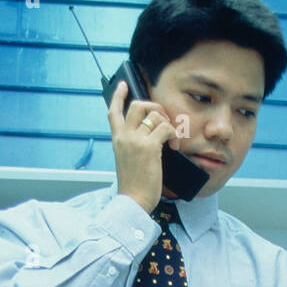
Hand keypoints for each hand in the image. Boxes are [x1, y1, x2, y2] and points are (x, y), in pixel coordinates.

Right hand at [107, 79, 180, 213]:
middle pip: (138, 105)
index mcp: (117, 139)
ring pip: (154, 113)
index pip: (113, 111)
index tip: (124, 85)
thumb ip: (133, 145)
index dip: (118, 96)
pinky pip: (165, 127)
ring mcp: (136, 140)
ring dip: (167, 122)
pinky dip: (173, 133)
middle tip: (164, 120)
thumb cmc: (134, 185)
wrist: (133, 201)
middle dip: (155, 107)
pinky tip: (174, 145)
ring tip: (171, 138)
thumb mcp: (127, 161)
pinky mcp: (149, 147)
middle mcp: (124, 136)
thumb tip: (151, 135)